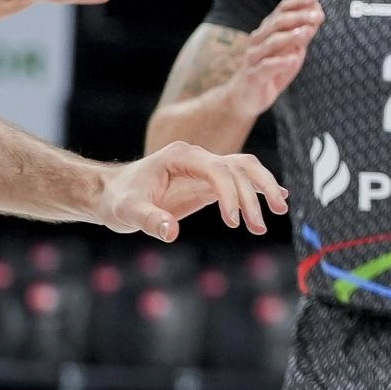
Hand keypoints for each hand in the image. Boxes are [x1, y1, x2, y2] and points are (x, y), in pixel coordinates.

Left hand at [95, 141, 289, 240]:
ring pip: (246, 169)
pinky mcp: (209, 181)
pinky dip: (260, 188)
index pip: (218, 170)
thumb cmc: (117, 200)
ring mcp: (206, 167)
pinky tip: (278, 200)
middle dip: (254, 195)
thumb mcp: (127, 212)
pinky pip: (241, 179)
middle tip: (260, 225)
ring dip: (264, 189)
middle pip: (239, 167)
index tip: (234, 222)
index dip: (230, 194)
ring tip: (279, 212)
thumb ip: (149, 219)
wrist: (111, 194)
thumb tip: (171, 232)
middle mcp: (198, 157)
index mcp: (181, 156)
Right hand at [229, 0, 324, 118]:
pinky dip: (280, 62)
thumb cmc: (271, 72)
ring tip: (307, 31)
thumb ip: (302, 36)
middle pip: (276, 23)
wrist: (245, 98)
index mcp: (267, 32)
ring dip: (290, 36)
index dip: (297, 3)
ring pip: (270, 42)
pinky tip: (293, 59)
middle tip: (317, 14)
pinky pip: (266, 66)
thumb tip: (317, 17)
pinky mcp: (253, 75)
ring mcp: (254, 57)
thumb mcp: (291, 52)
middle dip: (298, 17)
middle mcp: (258, 40)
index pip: (280, 11)